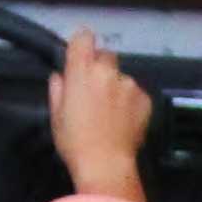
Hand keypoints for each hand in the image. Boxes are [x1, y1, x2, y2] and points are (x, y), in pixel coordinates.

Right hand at [49, 27, 153, 201]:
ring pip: (121, 76)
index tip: (82, 54)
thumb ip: (58, 88)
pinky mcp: (145, 98)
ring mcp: (129, 84)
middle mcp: (107, 72)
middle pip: (106, 55)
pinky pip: (135, 92)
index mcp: (81, 71)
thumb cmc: (75, 141)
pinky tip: (123, 119)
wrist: (106, 164)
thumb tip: (62, 77)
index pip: (84, 37)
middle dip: (100, 67)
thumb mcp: (56, 114)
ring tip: (110, 112)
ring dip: (116, 87)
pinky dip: (130, 101)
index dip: (83, 44)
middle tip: (95, 90)